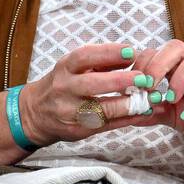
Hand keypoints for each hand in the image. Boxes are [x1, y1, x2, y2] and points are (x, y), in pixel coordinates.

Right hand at [20, 42, 154, 145]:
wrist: (35, 113)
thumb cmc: (65, 83)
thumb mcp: (75, 66)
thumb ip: (102, 60)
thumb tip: (132, 56)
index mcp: (65, 68)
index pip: (84, 56)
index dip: (108, 53)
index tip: (131, 52)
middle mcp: (64, 89)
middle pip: (91, 84)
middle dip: (119, 81)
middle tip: (143, 78)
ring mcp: (69, 112)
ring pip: (100, 110)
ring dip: (128, 104)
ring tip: (149, 98)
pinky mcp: (78, 131)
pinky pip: (107, 126)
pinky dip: (128, 119)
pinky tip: (144, 112)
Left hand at [130, 39, 183, 148]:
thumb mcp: (169, 115)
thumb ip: (149, 112)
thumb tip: (124, 113)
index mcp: (179, 67)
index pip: (159, 50)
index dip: (144, 63)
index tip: (134, 85)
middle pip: (177, 47)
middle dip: (158, 64)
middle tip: (149, 86)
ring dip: (180, 78)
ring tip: (171, 99)